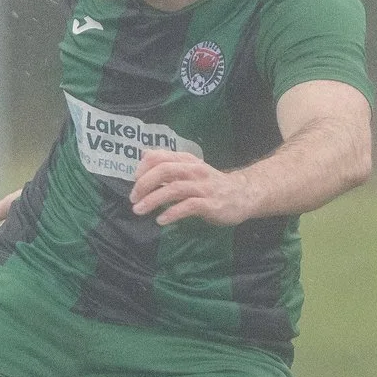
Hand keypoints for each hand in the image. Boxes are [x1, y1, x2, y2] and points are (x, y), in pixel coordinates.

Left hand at [130, 148, 253, 225]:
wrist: (243, 195)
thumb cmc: (211, 184)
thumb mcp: (190, 170)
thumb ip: (169, 164)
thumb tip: (144, 156)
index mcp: (188, 161)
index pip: (160, 156)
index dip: (143, 167)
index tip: (134, 180)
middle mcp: (195, 170)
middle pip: (165, 170)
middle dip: (144, 184)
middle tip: (133, 198)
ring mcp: (203, 187)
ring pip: (174, 188)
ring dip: (153, 200)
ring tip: (139, 210)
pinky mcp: (210, 204)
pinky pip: (188, 206)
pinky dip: (172, 213)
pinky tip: (161, 220)